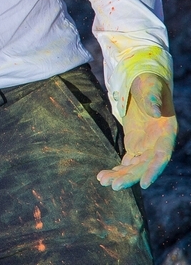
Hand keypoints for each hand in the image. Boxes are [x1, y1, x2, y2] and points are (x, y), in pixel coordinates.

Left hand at [97, 73, 176, 190]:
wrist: (143, 85)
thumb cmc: (149, 84)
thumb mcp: (150, 87)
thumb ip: (153, 98)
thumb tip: (155, 110)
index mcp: (166, 133)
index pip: (162, 157)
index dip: (154, 171)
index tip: (144, 184)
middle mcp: (158, 144)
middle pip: (145, 167)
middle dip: (130, 177)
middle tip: (113, 186)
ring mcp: (146, 147)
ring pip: (135, 167)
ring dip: (120, 176)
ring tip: (102, 181)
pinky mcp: (135, 146)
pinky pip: (127, 162)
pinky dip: (117, 169)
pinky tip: (104, 176)